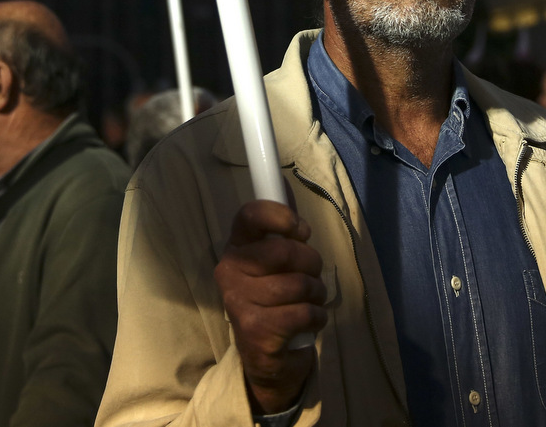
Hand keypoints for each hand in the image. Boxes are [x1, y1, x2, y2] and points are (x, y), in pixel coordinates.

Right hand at [215, 199, 326, 414]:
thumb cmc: (277, 299)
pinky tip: (307, 322)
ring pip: (299, 284)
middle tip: (310, 276)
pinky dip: (316, 317)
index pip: (250, 215)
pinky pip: (304, 312)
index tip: (301, 230)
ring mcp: (239, 302)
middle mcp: (229, 271)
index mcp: (236, 247)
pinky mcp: (255, 330)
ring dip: (316, 294)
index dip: (281, 216)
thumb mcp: (279, 262)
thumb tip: (286, 187)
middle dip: (311, 263)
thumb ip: (282, 228)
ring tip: (309, 302)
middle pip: (284, 251)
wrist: (267, 358)